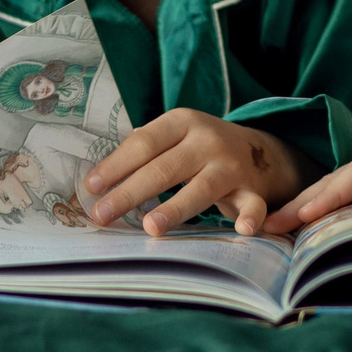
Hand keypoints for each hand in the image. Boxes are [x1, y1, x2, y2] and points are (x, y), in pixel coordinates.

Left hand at [84, 111, 311, 236]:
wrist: (261, 150)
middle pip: (164, 168)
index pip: (143, 143)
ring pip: (201, 188)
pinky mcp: (252, 190)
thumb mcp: (174, 136)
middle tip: (102, 215)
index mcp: (182, 122)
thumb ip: (143, 151)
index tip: (91, 187)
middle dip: (130, 192)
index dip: (116, 165)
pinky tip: (242, 230)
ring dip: (176, 207)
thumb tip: (97, 182)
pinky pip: (253, 205)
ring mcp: (231, 166)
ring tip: (151, 226)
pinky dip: (251, 217)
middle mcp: (207, 140)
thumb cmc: (200, 147)